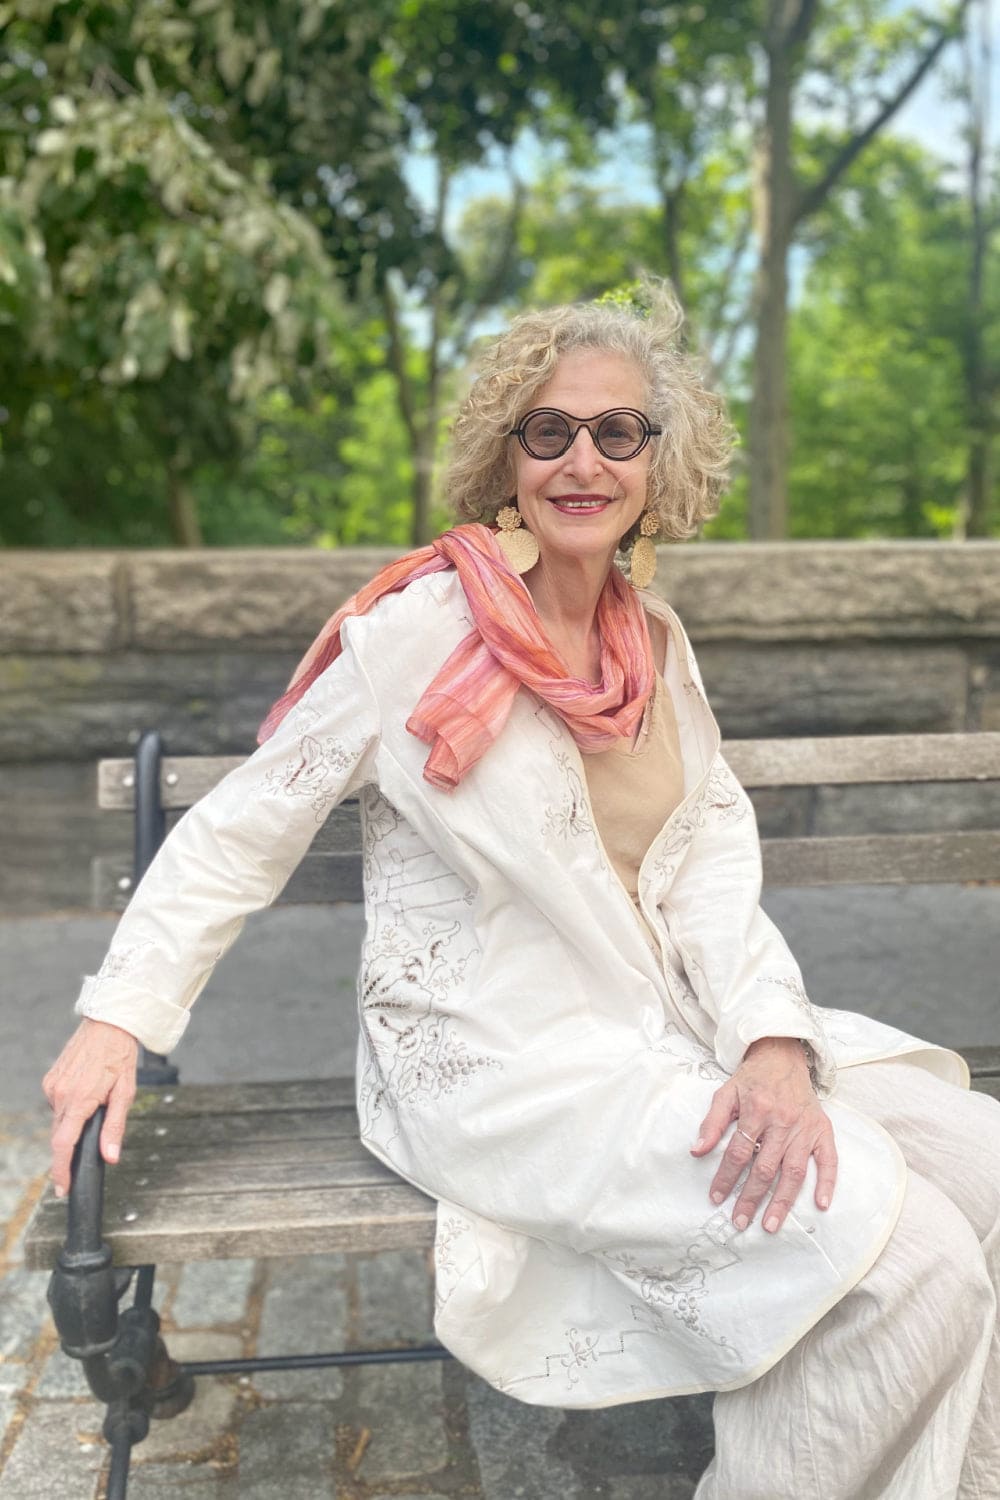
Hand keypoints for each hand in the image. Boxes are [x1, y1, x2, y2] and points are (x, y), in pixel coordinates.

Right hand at [42, 1019, 137, 1196]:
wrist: (108, 1025)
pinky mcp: (50, 1080)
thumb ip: (115, 1127)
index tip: (62, 1188)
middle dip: (69, 1152)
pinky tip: (85, 1096)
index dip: (61, 1170)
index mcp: (79, 1099)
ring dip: (72, 1125)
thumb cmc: (120, 1057)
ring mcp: (52, 1086)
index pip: (63, 1144)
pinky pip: (57, 1105)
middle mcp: (60, 1094)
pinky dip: (69, 1109)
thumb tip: (110, 1157)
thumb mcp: (125, 1093)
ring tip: (94, 1109)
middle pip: (60, 1136)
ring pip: (59, 1120)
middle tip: (80, 1162)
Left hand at [690, 1036, 836, 1234]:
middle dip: (751, 1198)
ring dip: (782, 1201)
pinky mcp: (822, 1129)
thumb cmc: (752, 1078)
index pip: (739, 1153)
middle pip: (765, 1168)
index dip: (726, 1177)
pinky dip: (827, 1182)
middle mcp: (783, 1121)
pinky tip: (821, 1204)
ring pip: (794, 1171)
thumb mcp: (726, 1093)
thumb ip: (712, 1123)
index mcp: (757, 1111)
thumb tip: (697, 1151)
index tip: (716, 1198)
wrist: (782, 1056)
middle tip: (740, 1222)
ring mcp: (805, 1127)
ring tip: (770, 1224)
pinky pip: (828, 1159)